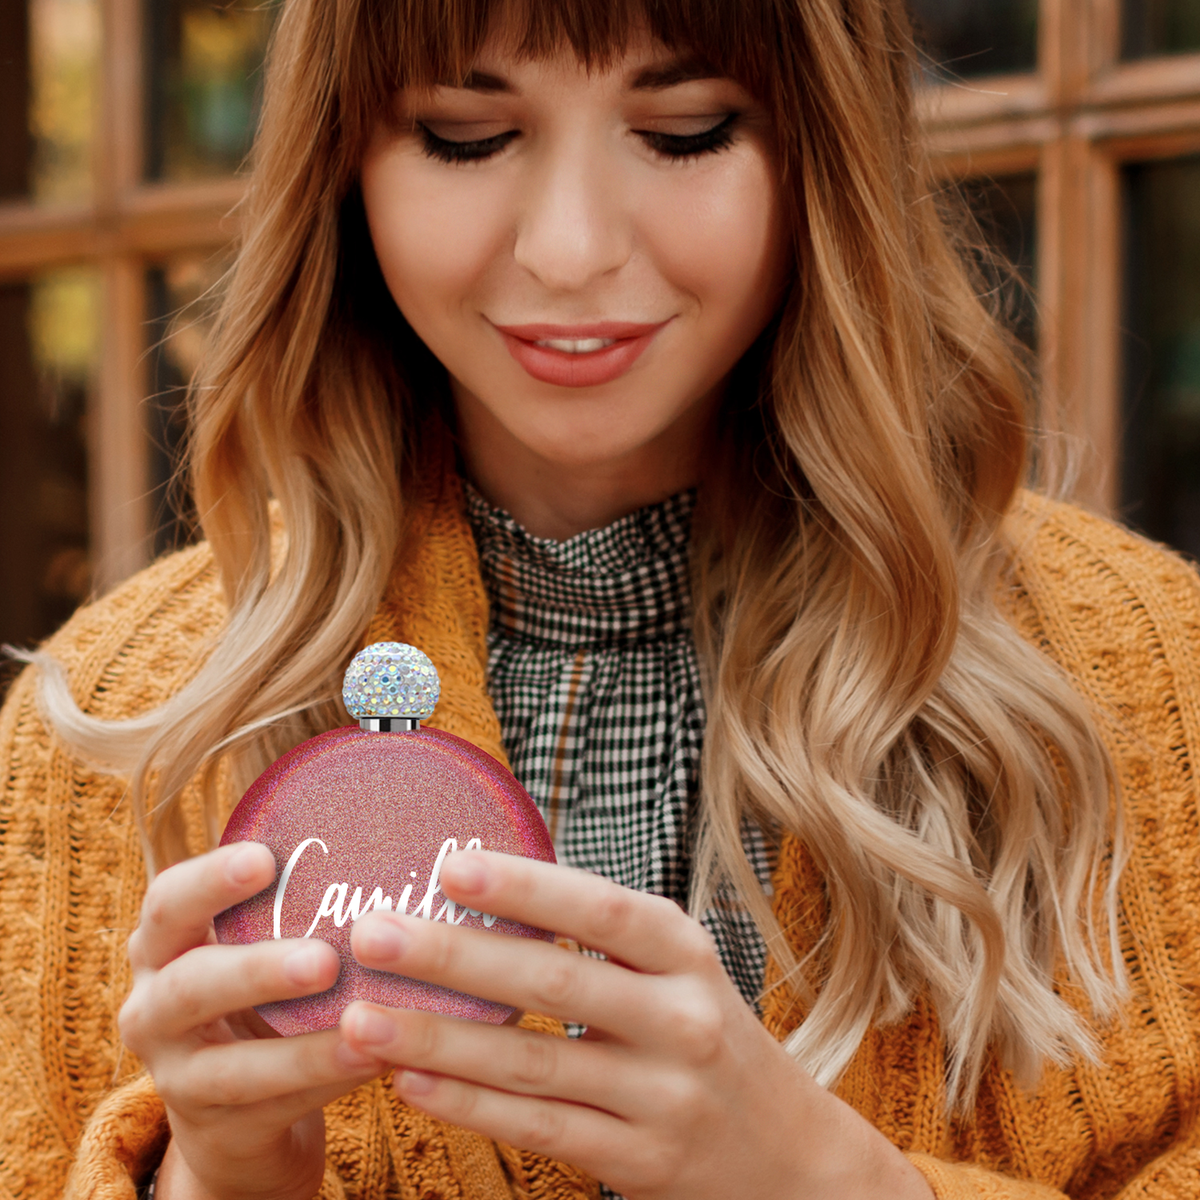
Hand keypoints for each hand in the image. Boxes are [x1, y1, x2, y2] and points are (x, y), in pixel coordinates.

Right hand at [119, 842, 385, 1199]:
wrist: (237, 1111)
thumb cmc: (261, 995)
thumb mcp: (257, 944)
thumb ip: (294, 899)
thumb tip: (391, 825)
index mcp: (164, 947)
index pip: (168, 903)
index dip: (210, 879)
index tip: (266, 857)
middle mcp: (154, 1008)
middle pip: (191, 986)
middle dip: (257, 970)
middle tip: (325, 958)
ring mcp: (179, 1077)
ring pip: (232, 1066)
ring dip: (303, 1046)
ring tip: (363, 1021)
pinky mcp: (215, 1129)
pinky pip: (273, 1107)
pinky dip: (326, 1080)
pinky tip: (377, 1059)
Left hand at [339, 852, 932, 1199]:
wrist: (786, 1152)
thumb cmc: (707, 1036)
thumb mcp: (678, 972)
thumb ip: (604, 937)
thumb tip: (489, 886)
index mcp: (684, 953)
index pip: (599, 909)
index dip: (525, 887)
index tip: (450, 864)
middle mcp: (679, 1019)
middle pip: (553, 982)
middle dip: (453, 956)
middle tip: (372, 933)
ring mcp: (661, 1096)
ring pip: (531, 1064)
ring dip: (437, 1039)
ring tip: (360, 1019)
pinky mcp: (638, 1161)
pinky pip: (538, 1127)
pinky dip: (467, 1105)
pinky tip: (410, 1081)